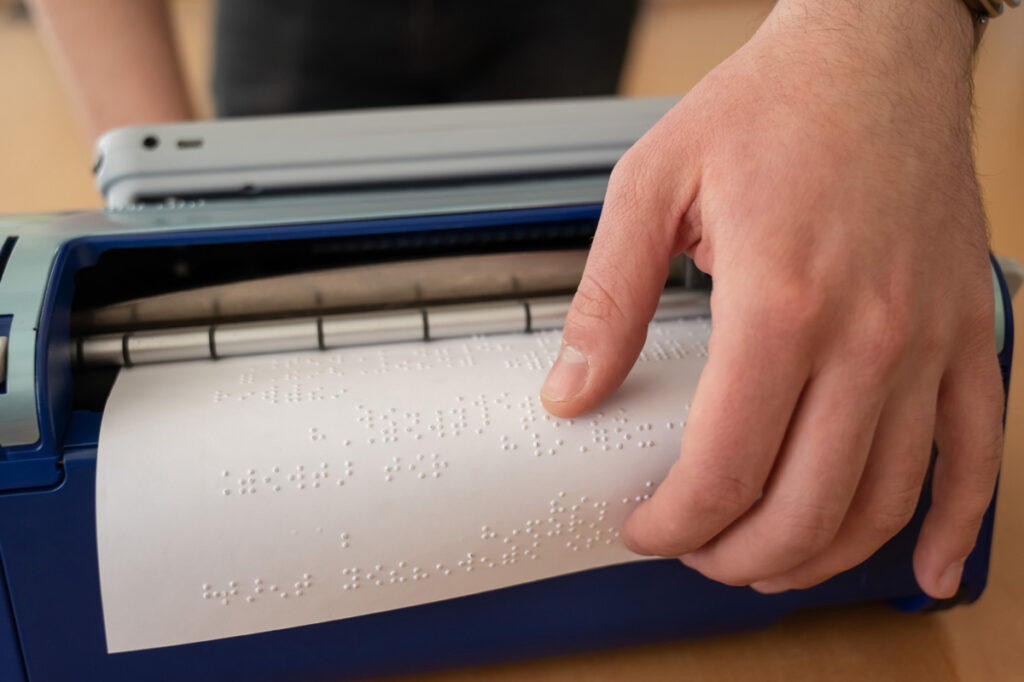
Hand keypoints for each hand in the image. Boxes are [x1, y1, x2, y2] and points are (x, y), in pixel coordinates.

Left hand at [540, 0, 1004, 597]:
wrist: (875, 51)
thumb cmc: (771, 106)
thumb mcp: (653, 185)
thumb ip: (609, 300)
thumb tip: (570, 393)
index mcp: (780, 301)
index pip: (725, 467)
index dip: (675, 522)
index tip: (643, 528)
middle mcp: (870, 334)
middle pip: (807, 505)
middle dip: (738, 557)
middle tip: (695, 556)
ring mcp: (931, 339)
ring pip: (889, 498)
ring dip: (824, 557)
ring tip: (769, 569)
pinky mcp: (968, 331)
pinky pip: (979, 451)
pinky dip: (957, 524)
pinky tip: (928, 568)